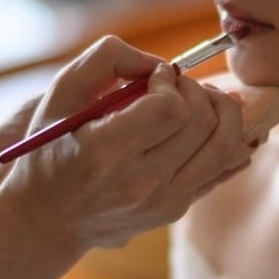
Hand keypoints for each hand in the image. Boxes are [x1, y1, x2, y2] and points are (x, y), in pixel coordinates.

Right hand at [0, 36, 253, 257]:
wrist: (48, 218)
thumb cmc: (51, 148)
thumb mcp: (61, 94)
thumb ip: (107, 60)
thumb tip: (161, 64)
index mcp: (104, 153)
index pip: (170, 109)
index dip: (171, 82)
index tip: (155, 77)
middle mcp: (139, 184)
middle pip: (202, 123)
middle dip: (197, 90)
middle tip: (177, 85)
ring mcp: (162, 202)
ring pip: (225, 146)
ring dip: (223, 111)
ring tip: (200, 99)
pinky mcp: (176, 210)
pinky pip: (225, 167)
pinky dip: (230, 138)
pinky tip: (213, 123)